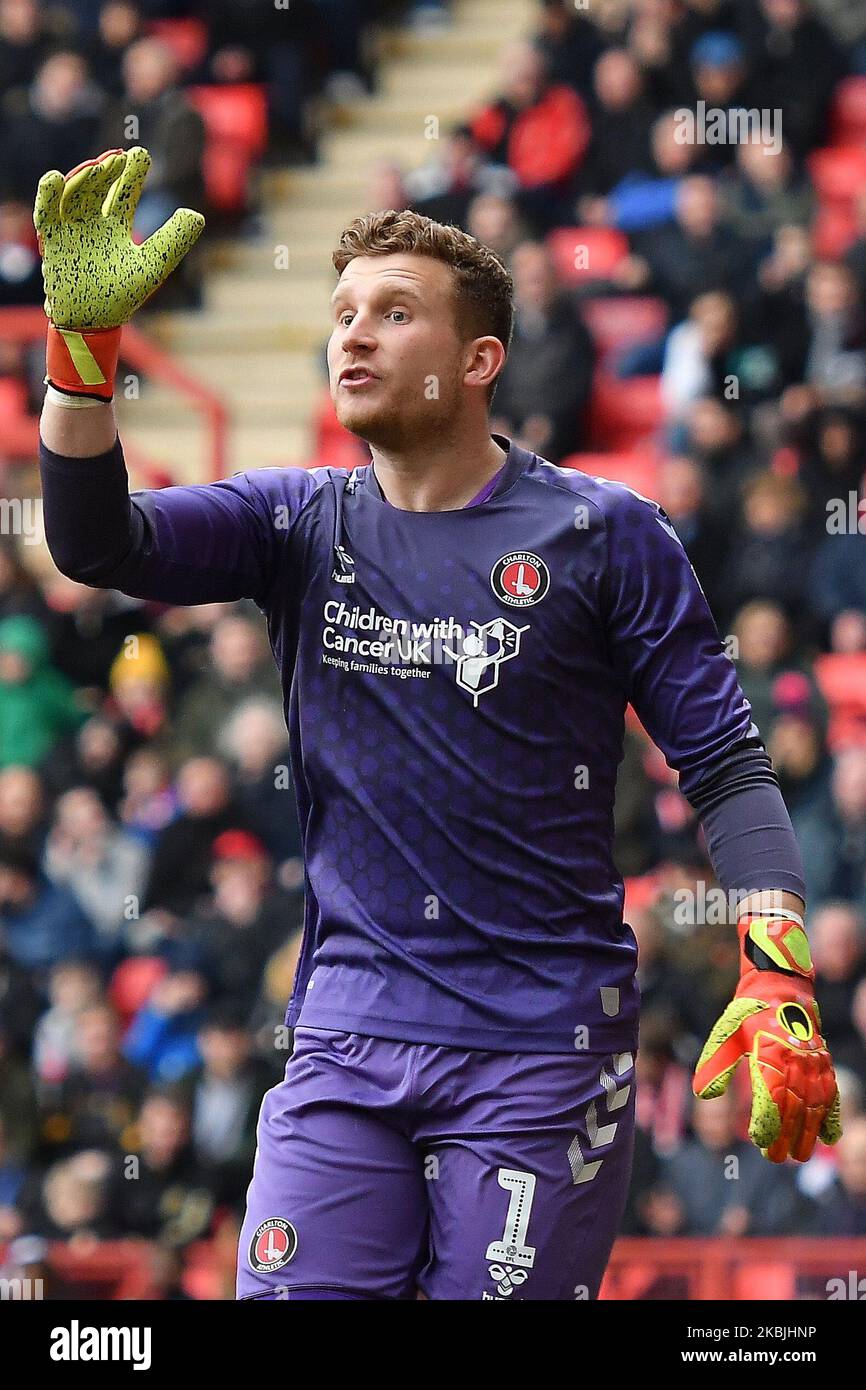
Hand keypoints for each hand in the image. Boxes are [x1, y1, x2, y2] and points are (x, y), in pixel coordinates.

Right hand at [34, 147, 203, 398]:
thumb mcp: (154, 265)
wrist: (94, 321)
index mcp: (118, 226)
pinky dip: (48, 195)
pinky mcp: (53, 239)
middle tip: (119, 157)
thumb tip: (197, 214)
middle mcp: (93, 222)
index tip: (139, 153)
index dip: (132, 172)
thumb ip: (175, 240)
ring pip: (75, 194)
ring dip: (85, 178)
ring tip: (99, 166)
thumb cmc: (123, 296)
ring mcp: (72, 228)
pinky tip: (55, 178)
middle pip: (99, 186)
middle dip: (107, 170)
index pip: (125, 191)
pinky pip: (46, 213)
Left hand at [693, 913, 840, 1162]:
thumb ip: (715, 1065)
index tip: (759, 1141)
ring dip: (809, 1132)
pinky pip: (832, 1092)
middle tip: (776, 1158)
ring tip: (800, 1156)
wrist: (780, 988)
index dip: (766, 1121)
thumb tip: (703, 1094)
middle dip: (786, 1136)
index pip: (770, 1095)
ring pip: (815, 1104)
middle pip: (793, 1106)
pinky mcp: (824, 1062)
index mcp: (769, 1052)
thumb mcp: (725, 1034)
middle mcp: (795, 1059)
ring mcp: (813, 1062)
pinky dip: (833, 1114)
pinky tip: (831, 1137)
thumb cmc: (748, 1014)